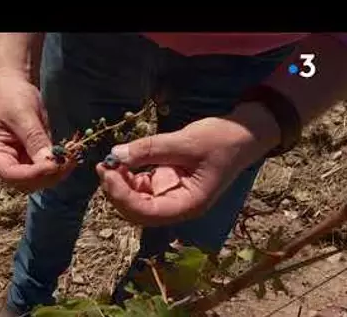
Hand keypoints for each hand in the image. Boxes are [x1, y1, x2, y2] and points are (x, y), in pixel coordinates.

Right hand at [0, 72, 74, 191]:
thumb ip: (35, 140)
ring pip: (38, 178)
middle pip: (25, 181)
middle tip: (69, 161)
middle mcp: (3, 161)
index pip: (11, 174)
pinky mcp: (32, 157)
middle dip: (47, 175)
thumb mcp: (23, 115)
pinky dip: (59, 164)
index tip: (54, 165)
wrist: (14, 84)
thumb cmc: (12, 96)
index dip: (33, 174)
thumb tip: (50, 163)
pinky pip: (46, 167)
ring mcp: (18, 161)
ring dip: (56, 172)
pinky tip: (70, 155)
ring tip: (72, 157)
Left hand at [95, 103, 280, 226]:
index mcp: (188, 204)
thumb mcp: (186, 141)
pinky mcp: (165, 184)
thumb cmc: (221, 140)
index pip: (147, 212)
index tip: (109, 172)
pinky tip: (122, 161)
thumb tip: (116, 154)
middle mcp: (177, 206)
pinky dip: (128, 177)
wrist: (242, 134)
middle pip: (137, 211)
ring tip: (110, 162)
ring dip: (119, 185)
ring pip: (135, 201)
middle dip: (116, 192)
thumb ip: (150, 149)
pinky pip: (140, 187)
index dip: (122, 196)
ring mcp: (170, 196)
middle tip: (104, 166)